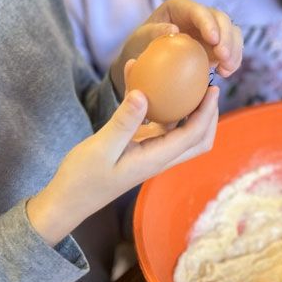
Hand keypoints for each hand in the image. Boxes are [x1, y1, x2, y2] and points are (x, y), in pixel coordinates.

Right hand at [27, 85, 219, 244]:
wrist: (67, 200)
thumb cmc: (82, 179)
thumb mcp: (101, 148)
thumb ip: (123, 122)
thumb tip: (143, 94)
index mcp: (155, 159)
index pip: (193, 135)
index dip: (207, 112)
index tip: (213, 88)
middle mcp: (158, 157)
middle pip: (197, 138)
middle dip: (208, 115)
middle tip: (208, 87)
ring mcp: (148, 153)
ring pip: (179, 132)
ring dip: (187, 109)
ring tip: (186, 81)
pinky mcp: (136, 148)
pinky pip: (154, 125)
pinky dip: (155, 106)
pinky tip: (138, 81)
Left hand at [110, 0, 242, 96]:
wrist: (146, 59)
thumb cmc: (140, 45)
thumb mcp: (140, 38)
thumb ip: (154, 32)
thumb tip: (173, 29)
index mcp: (180, 7)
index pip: (199, 11)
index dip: (209, 23)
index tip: (213, 40)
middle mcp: (199, 15)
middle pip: (222, 19)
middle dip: (227, 37)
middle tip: (223, 57)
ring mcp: (210, 29)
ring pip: (232, 32)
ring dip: (234, 50)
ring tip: (226, 70)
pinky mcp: (217, 45)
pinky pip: (232, 49)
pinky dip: (233, 60)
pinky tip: (225, 73)